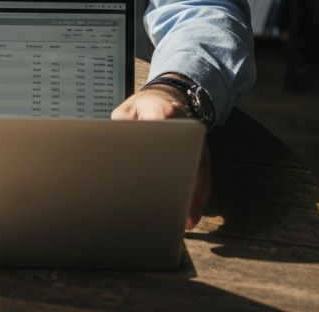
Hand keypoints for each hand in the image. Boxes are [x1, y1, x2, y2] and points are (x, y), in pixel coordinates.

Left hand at [112, 86, 211, 229]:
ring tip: (183, 222)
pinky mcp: (201, 154)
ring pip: (199, 172)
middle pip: (187, 157)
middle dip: (179, 182)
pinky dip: (198, 199)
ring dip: (192, 199)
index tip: (160, 168)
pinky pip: (204, 178)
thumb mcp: (127, 109)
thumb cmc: (144, 106)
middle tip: (170, 207)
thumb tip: (114, 144)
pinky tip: (191, 217)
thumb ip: (122, 125)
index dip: (163, 148)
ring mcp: (197, 143)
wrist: (168, 97)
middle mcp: (186, 128)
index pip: (164, 130)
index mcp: (164, 113)